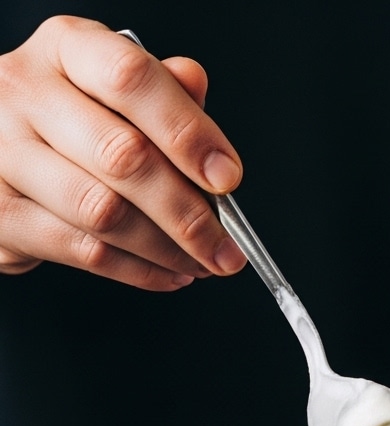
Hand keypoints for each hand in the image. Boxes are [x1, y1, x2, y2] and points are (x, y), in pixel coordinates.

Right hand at [0, 16, 245, 288]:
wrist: (2, 153)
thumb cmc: (75, 119)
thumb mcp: (117, 91)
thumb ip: (163, 90)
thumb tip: (194, 83)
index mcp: (67, 50)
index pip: (131, 79)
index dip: (187, 133)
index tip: (228, 179)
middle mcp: (26, 92)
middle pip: (122, 157)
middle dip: (188, 214)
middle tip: (227, 246)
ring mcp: (5, 152)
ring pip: (104, 213)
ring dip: (168, 249)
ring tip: (203, 262)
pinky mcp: (2, 212)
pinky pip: (85, 251)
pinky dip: (141, 271)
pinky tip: (171, 273)